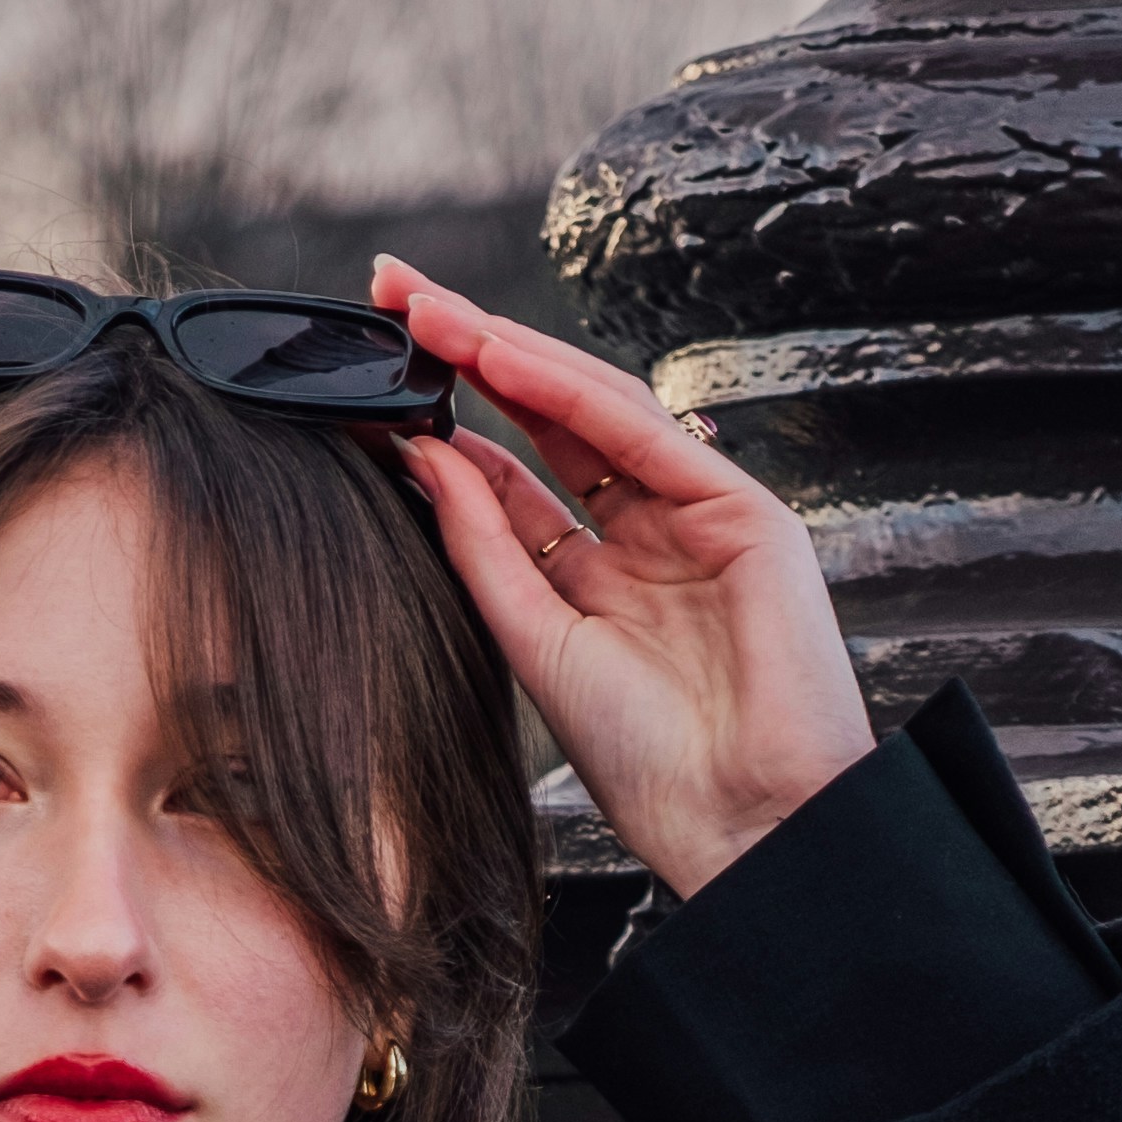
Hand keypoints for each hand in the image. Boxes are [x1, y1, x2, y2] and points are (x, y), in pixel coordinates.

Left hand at [370, 255, 874, 902]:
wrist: (746, 827)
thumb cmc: (655, 770)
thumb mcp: (536, 644)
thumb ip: (483, 548)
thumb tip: (422, 456)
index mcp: (593, 584)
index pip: (510, 479)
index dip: (445, 422)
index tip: (374, 375)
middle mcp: (645, 540)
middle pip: (547, 424)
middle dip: (472, 355)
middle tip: (394, 295)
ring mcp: (698, 519)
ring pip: (594, 412)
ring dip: (513, 354)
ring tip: (434, 312)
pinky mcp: (746, 513)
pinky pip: (647, 435)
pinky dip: (575, 394)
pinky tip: (508, 359)